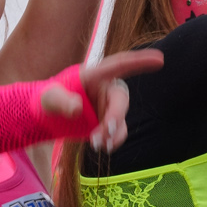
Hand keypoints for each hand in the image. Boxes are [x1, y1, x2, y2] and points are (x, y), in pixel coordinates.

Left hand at [43, 48, 162, 151]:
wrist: (47, 117)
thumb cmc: (48, 99)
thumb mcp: (49, 98)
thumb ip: (61, 101)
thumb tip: (77, 109)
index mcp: (94, 75)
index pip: (119, 65)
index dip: (140, 62)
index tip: (160, 59)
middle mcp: (106, 89)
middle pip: (121, 99)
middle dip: (116, 116)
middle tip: (104, 133)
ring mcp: (108, 107)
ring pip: (121, 119)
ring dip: (113, 133)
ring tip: (96, 145)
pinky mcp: (108, 123)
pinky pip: (117, 133)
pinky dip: (112, 141)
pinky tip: (101, 147)